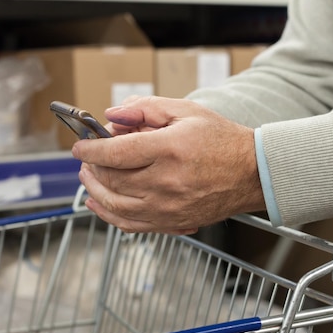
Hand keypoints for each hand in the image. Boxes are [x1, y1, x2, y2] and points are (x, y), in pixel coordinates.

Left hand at [72, 96, 265, 233]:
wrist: (252, 174)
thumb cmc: (222, 140)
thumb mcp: (186, 111)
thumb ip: (146, 108)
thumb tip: (112, 115)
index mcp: (169, 149)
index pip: (114, 152)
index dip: (90, 149)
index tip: (80, 145)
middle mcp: (165, 181)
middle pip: (111, 178)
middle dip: (90, 167)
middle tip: (85, 159)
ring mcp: (168, 207)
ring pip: (114, 205)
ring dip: (93, 191)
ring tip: (87, 178)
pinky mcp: (171, 222)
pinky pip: (130, 224)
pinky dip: (109, 215)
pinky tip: (99, 204)